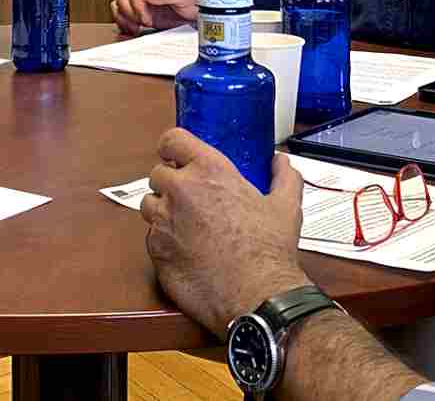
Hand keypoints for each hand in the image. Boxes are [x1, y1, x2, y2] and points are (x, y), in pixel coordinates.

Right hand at [111, 0, 197, 33]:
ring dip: (124, 19)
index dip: (138, 6)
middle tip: (142, 23)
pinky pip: (123, 17)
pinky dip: (123, 24)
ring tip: (135, 28)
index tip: (147, 18)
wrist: (200, 12)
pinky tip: (131, 31)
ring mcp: (141, 2)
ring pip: (119, 6)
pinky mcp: (141, 14)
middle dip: (130, 13)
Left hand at [142, 129, 308, 332]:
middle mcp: (181, 191)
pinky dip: (164, 240)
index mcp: (209, 171)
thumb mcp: (286, 206)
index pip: (172, 141)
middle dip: (171, 183)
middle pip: (157, 174)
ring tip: (187, 225)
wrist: (256, 295)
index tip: (178, 156)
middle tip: (191, 199)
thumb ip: (284, 177)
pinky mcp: (156, 250)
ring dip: (163, 211)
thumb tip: (281, 163)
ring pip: (149, 205)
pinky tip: (187, 250)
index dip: (173, 148)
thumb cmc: (268, 251)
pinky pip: (151, 237)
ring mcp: (163, 221)